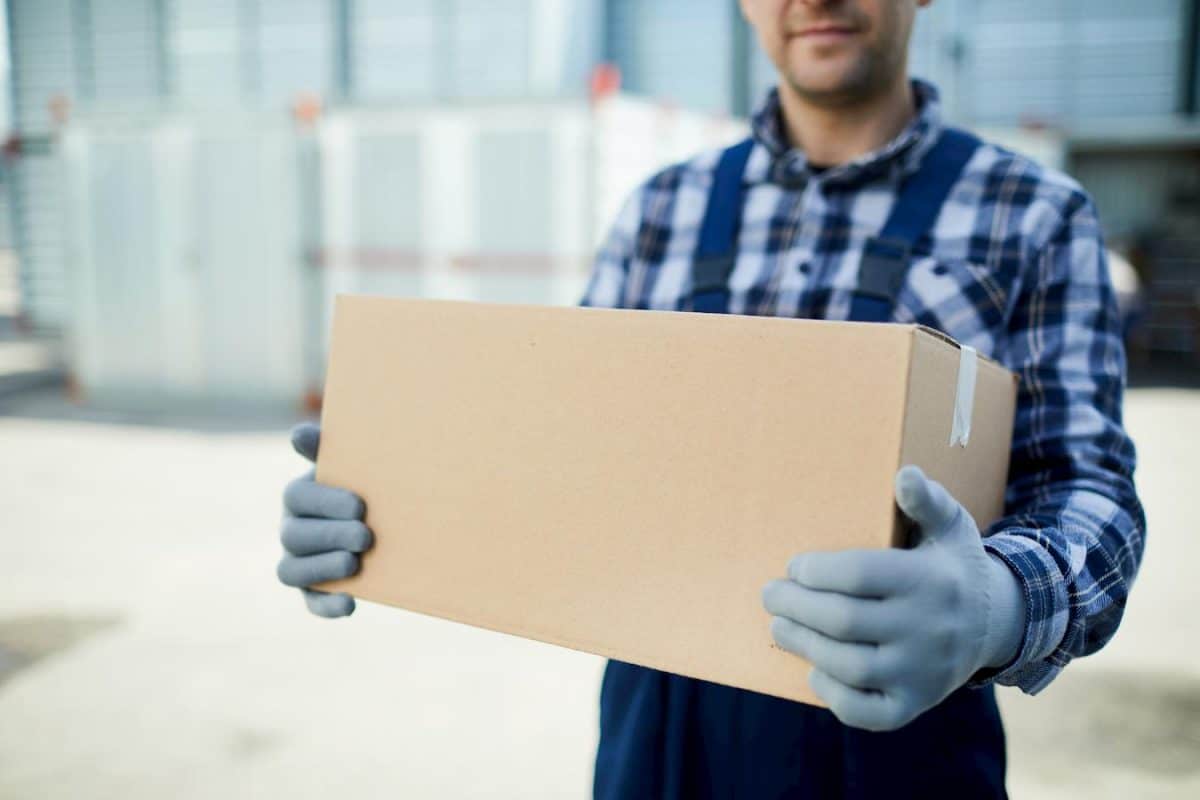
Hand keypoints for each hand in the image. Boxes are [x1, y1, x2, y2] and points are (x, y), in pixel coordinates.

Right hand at [276, 422, 372, 616]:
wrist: (384, 519)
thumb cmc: (365, 485)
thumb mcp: (352, 465)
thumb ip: (328, 449)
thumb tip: (299, 434)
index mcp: (298, 496)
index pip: (296, 497)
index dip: (325, 502)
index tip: (360, 505)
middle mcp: (291, 530)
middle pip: (295, 536)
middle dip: (329, 536)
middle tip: (365, 536)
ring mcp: (298, 563)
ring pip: (292, 571)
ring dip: (322, 568)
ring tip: (353, 563)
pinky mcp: (313, 591)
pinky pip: (311, 603)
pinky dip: (327, 606)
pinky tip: (350, 605)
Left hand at [762, 465, 1025, 730]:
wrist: (994, 624)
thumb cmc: (951, 566)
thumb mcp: (949, 527)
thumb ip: (926, 501)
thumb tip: (903, 475)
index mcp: (930, 581)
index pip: (860, 575)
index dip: (817, 571)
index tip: (795, 566)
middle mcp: (928, 630)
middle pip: (844, 621)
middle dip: (796, 606)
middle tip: (770, 594)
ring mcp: (922, 673)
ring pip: (850, 666)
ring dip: (804, 646)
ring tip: (780, 626)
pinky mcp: (915, 705)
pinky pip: (868, 713)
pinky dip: (834, 695)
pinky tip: (815, 671)